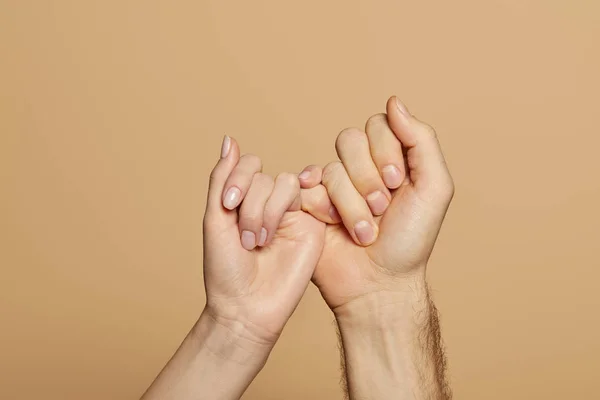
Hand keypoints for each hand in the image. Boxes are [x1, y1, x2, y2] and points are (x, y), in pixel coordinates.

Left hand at [203, 136, 325, 343]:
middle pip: (264, 175)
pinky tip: (275, 234)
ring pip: (283, 182)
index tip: (227, 207)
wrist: (247, 307)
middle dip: (249, 205)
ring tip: (259, 242)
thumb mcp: (215, 219)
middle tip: (244, 239)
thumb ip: (222, 179)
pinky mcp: (311, 225)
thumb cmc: (226, 269)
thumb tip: (229, 139)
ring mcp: (292, 213)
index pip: (248, 164)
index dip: (238, 178)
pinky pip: (305, 195)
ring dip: (265, 211)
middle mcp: (269, 203)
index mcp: (246, 200)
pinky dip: (282, 210)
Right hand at [300, 96, 453, 310]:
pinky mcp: (309, 204)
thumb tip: (394, 101)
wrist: (379, 283)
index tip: (400, 184)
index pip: (378, 125)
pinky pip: (306, 188)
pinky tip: (334, 226)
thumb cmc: (410, 240)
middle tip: (382, 209)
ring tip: (364, 232)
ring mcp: (332, 185)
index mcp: (388, 157)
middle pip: (350, 140)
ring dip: (352, 206)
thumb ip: (421, 140)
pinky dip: (324, 210)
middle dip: (369, 180)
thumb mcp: (433, 188)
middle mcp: (358, 167)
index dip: (387, 152)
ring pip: (331, 170)